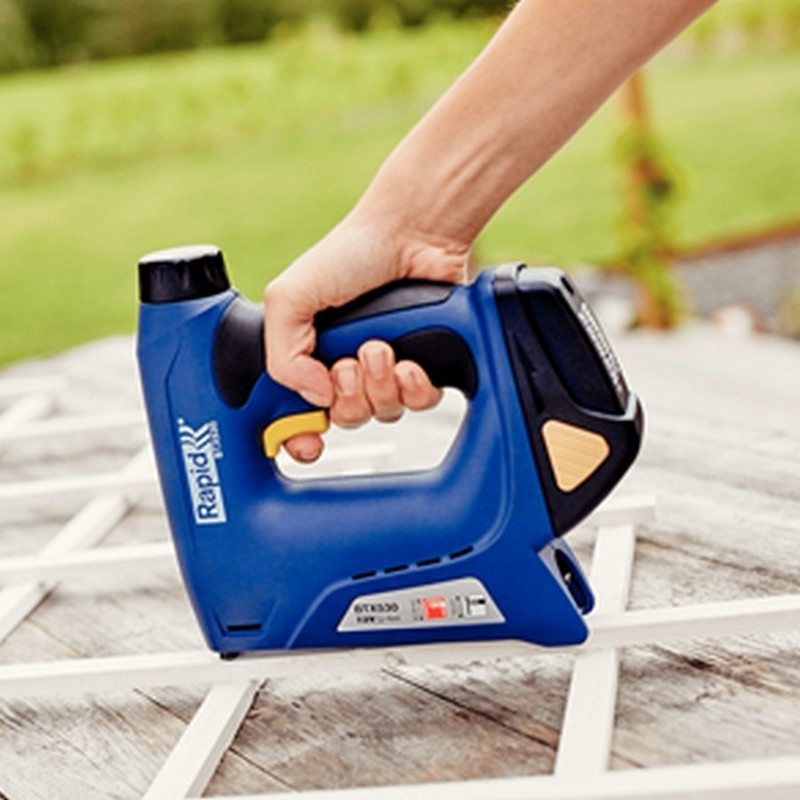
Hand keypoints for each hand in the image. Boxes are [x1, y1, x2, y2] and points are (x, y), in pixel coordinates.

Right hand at [263, 212, 468, 461]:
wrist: (413, 236)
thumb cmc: (352, 254)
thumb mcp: (289, 297)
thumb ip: (281, 355)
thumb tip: (312, 399)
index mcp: (309, 355)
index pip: (298, 413)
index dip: (300, 435)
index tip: (305, 442)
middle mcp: (345, 366)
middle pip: (344, 418)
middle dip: (347, 397)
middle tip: (347, 365)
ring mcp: (385, 368)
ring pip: (381, 413)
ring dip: (380, 386)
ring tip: (380, 348)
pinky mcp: (423, 366)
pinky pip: (419, 403)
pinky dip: (414, 386)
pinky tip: (409, 361)